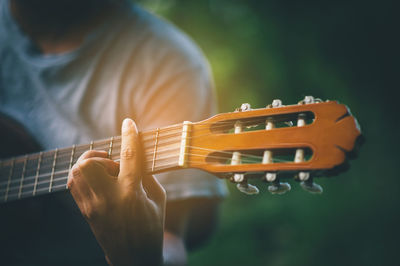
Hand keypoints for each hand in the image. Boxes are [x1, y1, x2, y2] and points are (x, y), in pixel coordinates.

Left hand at [67, 118, 165, 265]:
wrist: (133, 258)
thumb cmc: (151, 227)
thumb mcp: (158, 199)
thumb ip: (146, 175)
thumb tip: (135, 155)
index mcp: (132, 195)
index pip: (130, 158)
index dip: (130, 136)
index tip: (128, 123)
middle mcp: (108, 199)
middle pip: (90, 164)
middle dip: (100, 156)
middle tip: (114, 165)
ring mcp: (93, 206)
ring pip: (77, 172)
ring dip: (90, 164)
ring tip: (105, 172)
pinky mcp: (85, 211)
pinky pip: (73, 183)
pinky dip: (83, 174)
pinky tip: (97, 180)